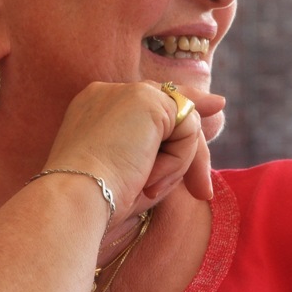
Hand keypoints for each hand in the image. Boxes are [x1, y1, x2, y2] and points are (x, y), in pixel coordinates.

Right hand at [41, 81, 223, 225]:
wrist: (75, 199)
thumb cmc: (100, 199)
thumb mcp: (135, 172)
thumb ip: (165, 147)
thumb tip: (211, 119)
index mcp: (94, 109)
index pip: (149, 105)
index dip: (181, 112)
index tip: (215, 107)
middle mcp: (108, 92)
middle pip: (170, 110)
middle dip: (192, 148)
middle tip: (203, 190)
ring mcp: (127, 91)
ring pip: (182, 123)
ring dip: (175, 164)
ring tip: (147, 188)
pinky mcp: (147, 99)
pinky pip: (188, 129)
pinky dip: (177, 161)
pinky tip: (149, 178)